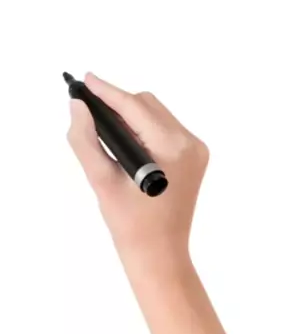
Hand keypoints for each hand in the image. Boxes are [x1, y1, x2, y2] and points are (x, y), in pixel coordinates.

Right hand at [67, 73, 208, 279]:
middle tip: (90, 112)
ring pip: (156, 114)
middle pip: (147, 105)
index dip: (107, 92)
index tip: (86, 81)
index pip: (134, 107)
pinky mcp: (196, 157)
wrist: (159, 253)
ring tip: (107, 131)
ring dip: (131, 117)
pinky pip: (165, 129)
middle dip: (118, 105)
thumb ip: (86, 140)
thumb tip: (78, 107)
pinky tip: (128, 144)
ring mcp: (197, 151)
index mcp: (172, 149)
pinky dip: (145, 130)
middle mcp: (190, 144)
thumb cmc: (131, 225)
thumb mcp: (102, 181)